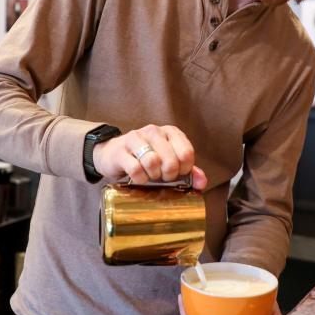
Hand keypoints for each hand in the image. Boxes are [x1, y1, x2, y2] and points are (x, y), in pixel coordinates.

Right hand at [92, 124, 207, 189]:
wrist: (111, 154)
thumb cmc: (145, 159)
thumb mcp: (168, 162)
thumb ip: (188, 171)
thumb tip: (203, 183)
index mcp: (170, 132)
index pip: (186, 153)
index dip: (184, 170)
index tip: (177, 174)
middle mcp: (154, 131)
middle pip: (171, 160)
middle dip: (169, 175)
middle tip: (162, 178)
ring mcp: (135, 138)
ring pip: (153, 162)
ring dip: (153, 176)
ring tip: (150, 176)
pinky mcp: (120, 150)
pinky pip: (135, 169)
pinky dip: (139, 179)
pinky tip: (138, 178)